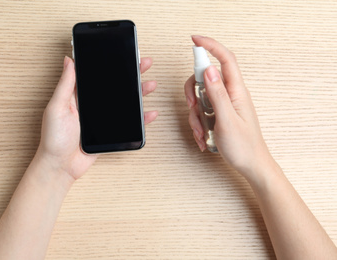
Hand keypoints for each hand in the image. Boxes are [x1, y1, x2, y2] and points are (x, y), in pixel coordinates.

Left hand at [37, 56, 157, 180]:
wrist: (61, 166)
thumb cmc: (53, 138)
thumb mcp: (56, 107)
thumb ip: (65, 85)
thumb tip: (68, 60)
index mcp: (78, 95)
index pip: (97, 75)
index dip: (111, 63)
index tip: (123, 53)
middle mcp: (92, 104)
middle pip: (115, 85)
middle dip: (131, 74)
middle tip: (144, 64)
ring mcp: (102, 118)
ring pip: (124, 102)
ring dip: (139, 93)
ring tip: (150, 85)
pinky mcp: (109, 132)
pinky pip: (128, 122)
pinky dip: (140, 118)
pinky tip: (149, 112)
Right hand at [185, 36, 272, 179]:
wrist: (251, 165)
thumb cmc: (244, 146)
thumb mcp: (227, 120)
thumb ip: (217, 94)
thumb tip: (209, 70)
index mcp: (236, 91)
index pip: (225, 59)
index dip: (210, 46)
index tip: (194, 40)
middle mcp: (230, 94)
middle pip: (205, 78)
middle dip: (192, 93)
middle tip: (193, 107)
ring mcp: (223, 104)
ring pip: (200, 97)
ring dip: (194, 115)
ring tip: (201, 132)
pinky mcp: (218, 114)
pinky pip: (201, 111)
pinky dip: (197, 124)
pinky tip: (203, 137)